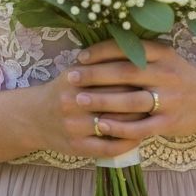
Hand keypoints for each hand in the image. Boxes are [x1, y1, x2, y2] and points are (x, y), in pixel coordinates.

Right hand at [31, 59, 163, 159]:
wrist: (33, 118)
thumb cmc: (62, 90)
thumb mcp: (75, 70)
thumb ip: (100, 61)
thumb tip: (134, 48)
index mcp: (74, 78)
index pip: (113, 75)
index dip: (136, 76)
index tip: (154, 76)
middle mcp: (72, 102)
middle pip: (117, 99)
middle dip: (141, 98)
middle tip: (162, 97)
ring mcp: (74, 127)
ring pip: (116, 125)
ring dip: (138, 122)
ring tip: (155, 116)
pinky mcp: (77, 147)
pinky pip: (109, 147)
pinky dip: (128, 143)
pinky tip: (139, 137)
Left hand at [67, 38, 195, 142]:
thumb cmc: (178, 75)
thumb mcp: (164, 56)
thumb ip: (137, 51)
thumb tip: (99, 46)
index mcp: (163, 53)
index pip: (127, 49)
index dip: (101, 52)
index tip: (80, 57)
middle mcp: (167, 74)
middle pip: (126, 73)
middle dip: (95, 75)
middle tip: (72, 77)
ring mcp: (170, 99)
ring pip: (132, 100)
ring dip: (103, 101)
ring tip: (79, 100)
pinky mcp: (170, 123)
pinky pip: (142, 127)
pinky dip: (120, 127)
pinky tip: (101, 126)